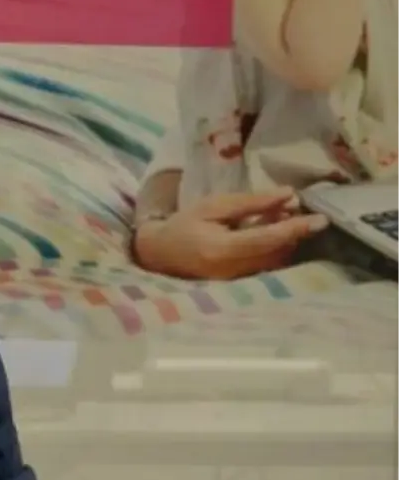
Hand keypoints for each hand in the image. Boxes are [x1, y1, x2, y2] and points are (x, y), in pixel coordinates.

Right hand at [133, 189, 328, 279]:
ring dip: (289, 241)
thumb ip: (250, 203)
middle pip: (277, 252)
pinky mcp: (240, 283)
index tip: (321, 219)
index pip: (267, 239)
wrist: (158, 254)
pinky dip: (277, 249)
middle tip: (306, 212)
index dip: (296, 229)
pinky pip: (267, 265)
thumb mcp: (213, 206)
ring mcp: (237, 280)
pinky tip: (275, 233)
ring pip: (276, 261)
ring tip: (289, 218)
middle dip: (296, 233)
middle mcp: (232, 269)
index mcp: (222, 249)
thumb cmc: (183, 225)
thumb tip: (288, 196)